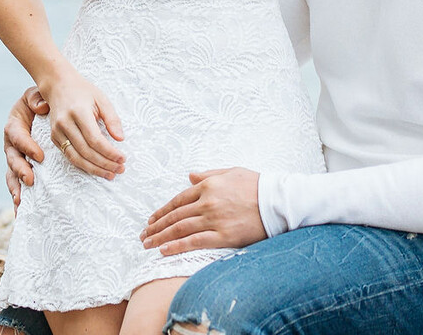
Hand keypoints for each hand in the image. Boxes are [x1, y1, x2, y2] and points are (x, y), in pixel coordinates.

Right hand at [4, 86, 49, 205]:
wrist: (42, 110)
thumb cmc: (41, 102)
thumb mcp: (37, 95)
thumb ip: (37, 98)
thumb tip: (41, 107)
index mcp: (14, 126)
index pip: (17, 136)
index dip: (26, 146)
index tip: (40, 156)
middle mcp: (11, 145)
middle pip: (12, 159)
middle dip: (20, 170)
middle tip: (31, 179)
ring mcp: (15, 159)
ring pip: (12, 175)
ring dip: (16, 187)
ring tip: (21, 200)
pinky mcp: (20, 170)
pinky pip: (17, 185)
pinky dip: (18, 197)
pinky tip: (20, 212)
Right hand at [41, 67, 126, 178]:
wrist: (58, 85)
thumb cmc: (83, 91)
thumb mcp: (102, 99)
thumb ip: (112, 119)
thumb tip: (120, 138)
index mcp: (79, 112)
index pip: (95, 139)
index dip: (109, 152)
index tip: (123, 158)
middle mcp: (65, 123)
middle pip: (86, 151)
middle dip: (104, 163)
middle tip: (120, 169)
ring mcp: (57, 131)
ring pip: (76, 158)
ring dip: (94, 169)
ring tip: (110, 173)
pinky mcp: (54, 137)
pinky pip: (69, 156)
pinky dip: (83, 165)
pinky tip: (96, 168)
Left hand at [140, 168, 265, 254]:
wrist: (279, 202)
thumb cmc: (257, 185)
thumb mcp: (232, 172)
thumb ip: (208, 174)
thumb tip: (190, 176)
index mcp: (209, 184)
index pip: (178, 200)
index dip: (162, 211)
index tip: (151, 220)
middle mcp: (208, 201)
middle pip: (175, 216)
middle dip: (156, 226)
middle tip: (143, 235)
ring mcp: (214, 219)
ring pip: (180, 229)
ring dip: (160, 237)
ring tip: (148, 244)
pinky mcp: (223, 236)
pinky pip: (194, 242)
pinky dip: (176, 246)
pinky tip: (163, 251)